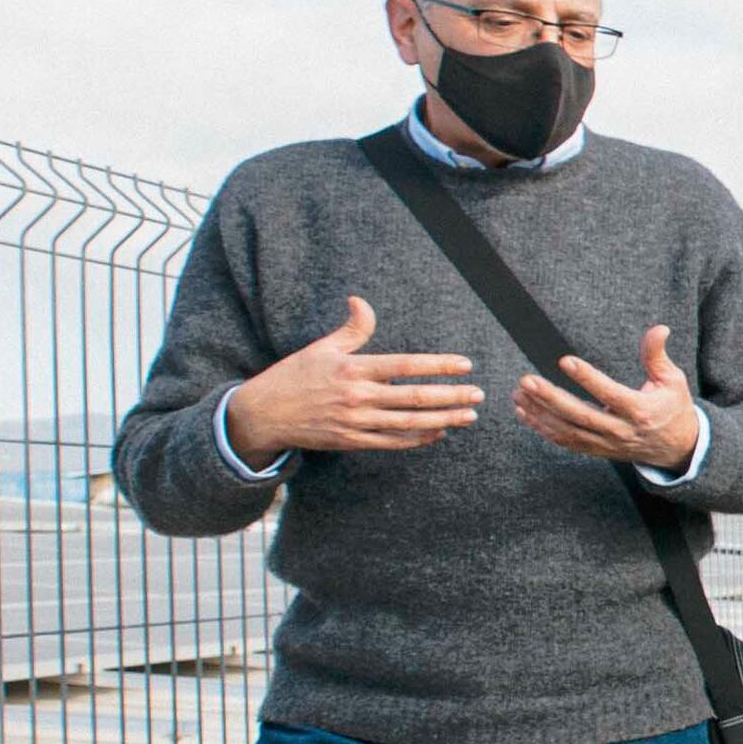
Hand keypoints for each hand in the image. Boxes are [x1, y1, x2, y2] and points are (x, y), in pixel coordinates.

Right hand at [227, 296, 480, 459]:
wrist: (264, 414)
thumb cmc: (294, 375)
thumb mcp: (322, 348)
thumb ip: (351, 328)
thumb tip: (361, 300)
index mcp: (353, 369)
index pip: (405, 366)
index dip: (438, 365)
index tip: (465, 365)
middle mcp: (357, 397)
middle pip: (414, 398)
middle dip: (451, 396)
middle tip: (478, 394)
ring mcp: (356, 422)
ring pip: (409, 423)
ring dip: (443, 419)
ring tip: (469, 415)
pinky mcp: (352, 442)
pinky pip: (392, 443)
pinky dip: (418, 439)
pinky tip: (439, 432)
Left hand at [519, 323, 704, 467]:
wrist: (677, 448)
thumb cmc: (673, 408)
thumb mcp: (673, 380)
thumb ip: (657, 355)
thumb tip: (658, 328)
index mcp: (641, 411)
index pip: (610, 394)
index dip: (587, 378)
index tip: (565, 361)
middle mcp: (621, 430)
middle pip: (581, 415)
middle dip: (551, 398)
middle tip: (527, 381)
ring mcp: (607, 443)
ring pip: (568, 431)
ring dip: (540, 413)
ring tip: (519, 393)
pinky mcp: (597, 450)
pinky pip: (565, 442)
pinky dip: (543, 429)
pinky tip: (525, 413)